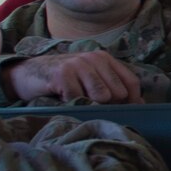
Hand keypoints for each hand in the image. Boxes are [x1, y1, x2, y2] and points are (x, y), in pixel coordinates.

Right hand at [4, 51, 141, 104]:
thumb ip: (114, 87)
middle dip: (108, 105)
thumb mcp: (91, 79)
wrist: (29, 74)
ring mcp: (78, 65)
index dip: (132, 101)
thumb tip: (141, 106)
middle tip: (90, 104)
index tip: (126, 112)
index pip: (131, 82)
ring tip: (78, 101)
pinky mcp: (63, 75)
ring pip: (101, 97)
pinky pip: (79, 99)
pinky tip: (64, 99)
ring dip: (90, 105)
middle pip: (118, 93)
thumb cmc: (64, 80)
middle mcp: (94, 58)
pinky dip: (73, 105)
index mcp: (104, 59)